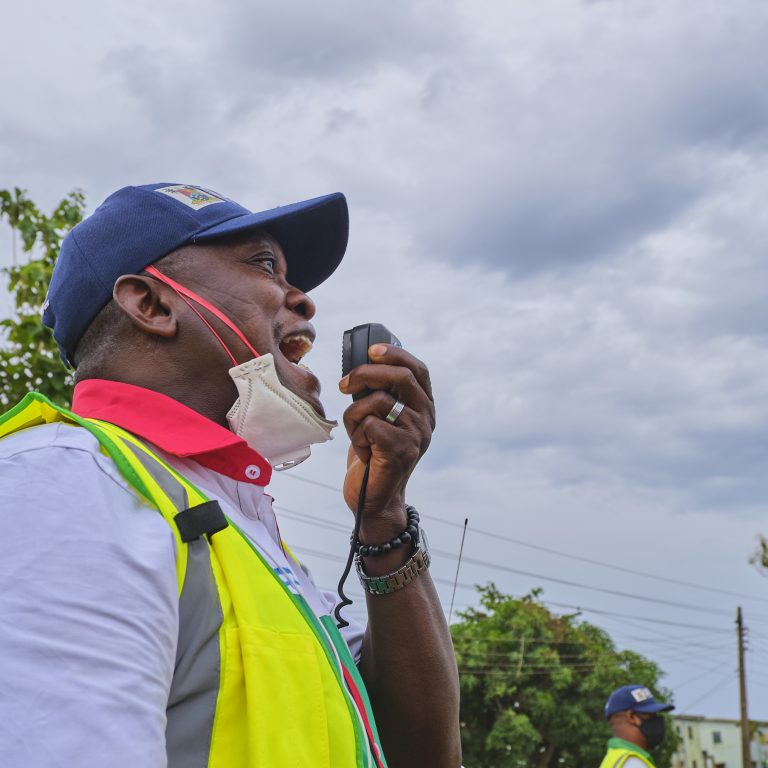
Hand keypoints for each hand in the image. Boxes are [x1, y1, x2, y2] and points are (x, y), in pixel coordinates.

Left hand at [338, 344, 434, 524]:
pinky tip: (364, 451)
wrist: (374, 499)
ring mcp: (417, 435)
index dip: (396, 354)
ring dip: (354, 415)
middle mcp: (426, 419)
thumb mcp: (380, 418)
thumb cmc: (373, 454)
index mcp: (424, 407)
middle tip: (344, 384)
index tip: (371, 350)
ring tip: (357, 434)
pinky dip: (357, 435)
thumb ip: (381, 393)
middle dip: (366, 374)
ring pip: (377, 401)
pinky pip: (369, 424)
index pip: (418, 369)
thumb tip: (363, 362)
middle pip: (400, 377)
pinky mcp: (401, 450)